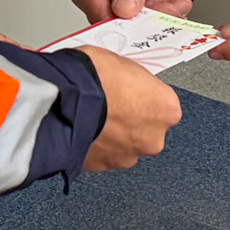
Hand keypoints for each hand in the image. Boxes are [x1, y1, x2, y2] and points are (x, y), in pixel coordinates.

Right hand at [66, 0, 199, 23]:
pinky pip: (143, 32)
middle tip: (160, 10)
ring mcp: (113, 7)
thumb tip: (122, 10)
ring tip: (169, 3)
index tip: (134, 23)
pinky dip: (161, 21)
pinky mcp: (129, 18)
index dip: (113, 19)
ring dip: (153, 21)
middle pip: (107, 23)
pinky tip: (171, 5)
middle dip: (138, 22)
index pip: (92, 5)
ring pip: (127, 31)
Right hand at [82, 49, 182, 170]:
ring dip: (113, 136)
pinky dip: (95, 145)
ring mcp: (128, 156)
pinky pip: (103, 155)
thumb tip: (127, 82)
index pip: (163, 104)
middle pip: (147, 130)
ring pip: (125, 146)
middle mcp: (153, 138)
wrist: (63, 101)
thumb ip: (134, 81)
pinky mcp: (103, 167)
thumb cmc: (93, 78)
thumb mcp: (122, 63)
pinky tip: (84, 128)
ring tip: (93, 117)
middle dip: (131, 121)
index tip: (131, 92)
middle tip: (111, 105)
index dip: (143, 97)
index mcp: (166, 109)